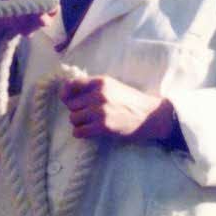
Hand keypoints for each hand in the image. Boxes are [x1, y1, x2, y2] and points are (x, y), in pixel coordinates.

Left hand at [60, 72, 174, 141]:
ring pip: (73, 118)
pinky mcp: (103, 126)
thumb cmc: (130, 101)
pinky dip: (81, 133)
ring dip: (78, 122)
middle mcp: (98, 94)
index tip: (68, 99)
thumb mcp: (112, 86)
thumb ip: (92, 87)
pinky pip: (79, 131)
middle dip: (76, 110)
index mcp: (99, 82)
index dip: (66, 94)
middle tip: (86, 114)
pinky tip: (88, 131)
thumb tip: (66, 91)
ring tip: (89, 123)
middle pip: (70, 104)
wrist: (150, 115)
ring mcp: (100, 111)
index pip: (71, 85)